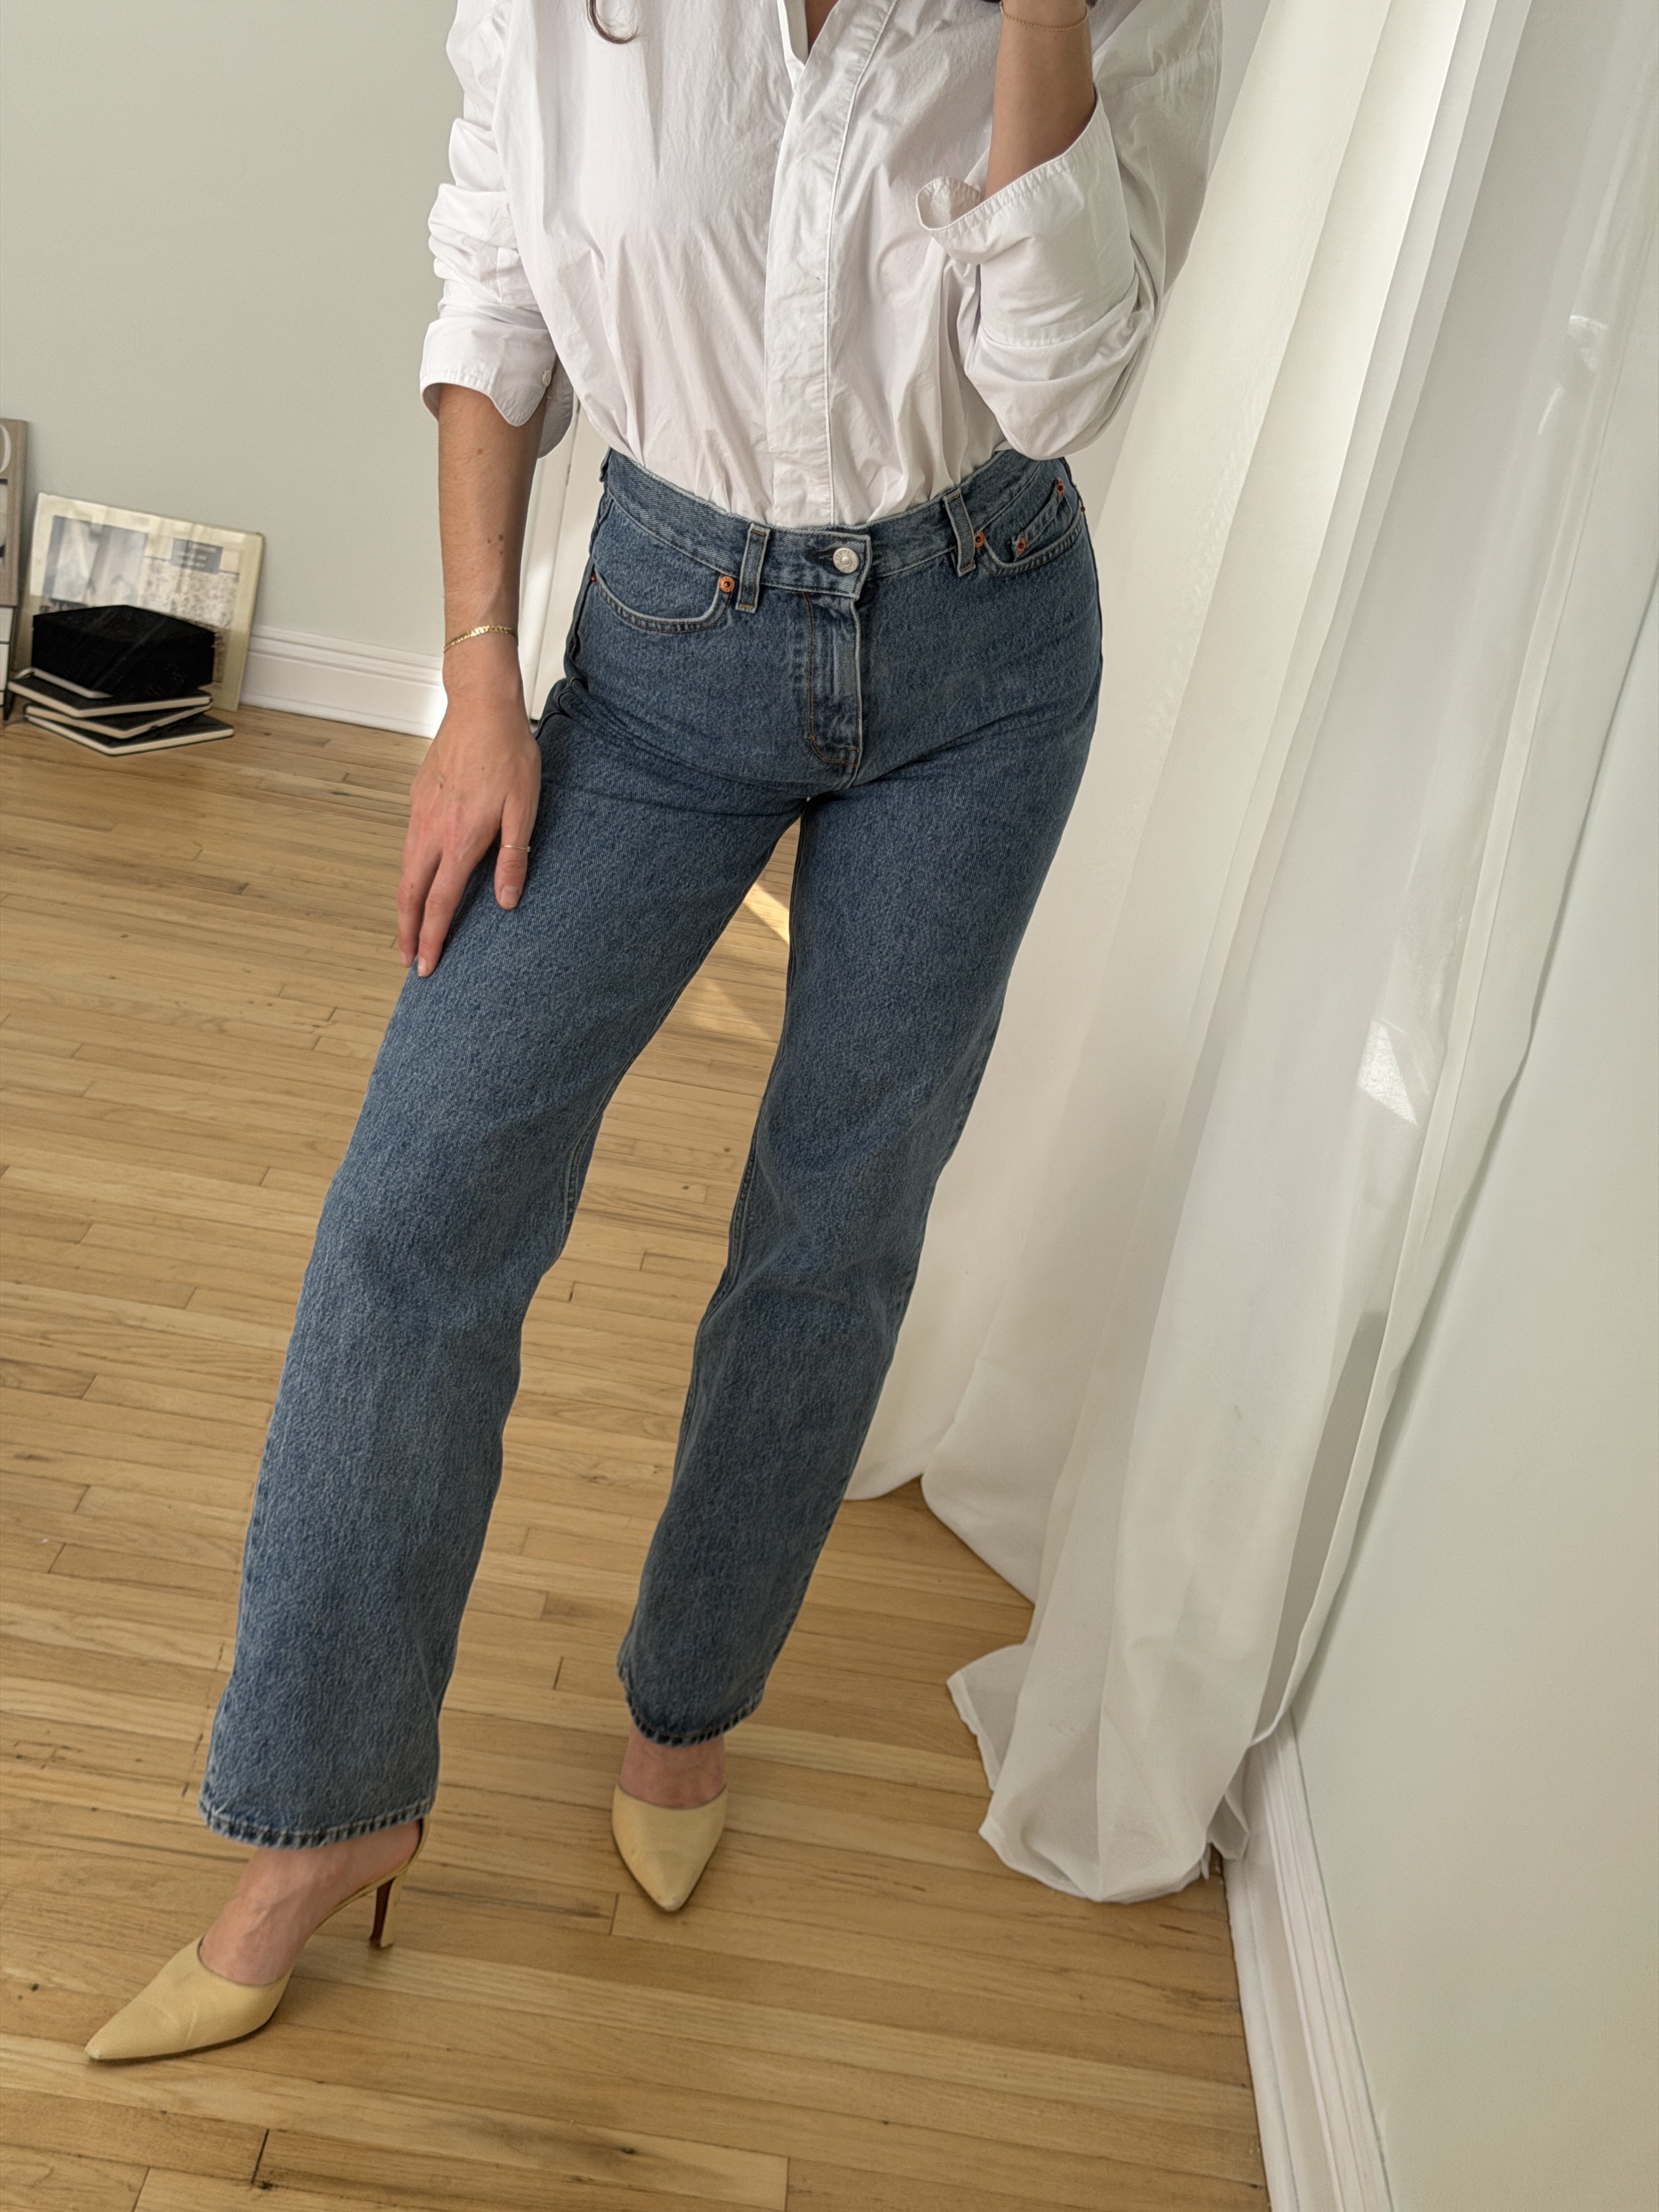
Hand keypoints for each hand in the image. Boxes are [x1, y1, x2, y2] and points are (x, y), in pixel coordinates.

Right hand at [397, 638, 539, 975]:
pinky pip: (408, 846)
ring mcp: (419, 814)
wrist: (480, 706)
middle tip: (408, 961)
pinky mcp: (417, 798)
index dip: (432, 939)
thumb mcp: (523, 809)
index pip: (440, 903)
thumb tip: (506, 902)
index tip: (426, 966)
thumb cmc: (509, 755)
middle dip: (406, 932)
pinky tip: (417, 881)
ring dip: (404, 905)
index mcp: (459, 840)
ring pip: (404, 871)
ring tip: (408, 930)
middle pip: (409, 894)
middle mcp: (431, 831)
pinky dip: (408, 874)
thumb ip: (513, 858)